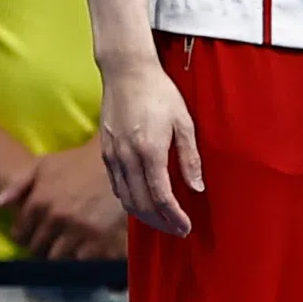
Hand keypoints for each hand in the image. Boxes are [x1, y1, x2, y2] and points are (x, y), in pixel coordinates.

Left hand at [0, 140, 129, 258]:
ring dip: (59, 255)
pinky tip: (82, 251)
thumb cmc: (77, 162)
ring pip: (58, 258)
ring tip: (64, 249)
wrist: (116, 162)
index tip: (30, 235)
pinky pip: (82, 261)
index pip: (20, 234)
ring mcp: (78, 230)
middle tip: (47, 243)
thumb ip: (18, 183)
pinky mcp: (99, 239)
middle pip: (37, 249)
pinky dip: (80, 259)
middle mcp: (56, 218)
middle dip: (40, 247)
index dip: (23, 236)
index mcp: (39, 201)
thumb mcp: (43, 164)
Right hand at [96, 54, 200, 234]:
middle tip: (177, 230)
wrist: (127, 71)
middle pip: (141, 204)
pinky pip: (116, 185)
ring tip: (162, 221)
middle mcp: (128, 157)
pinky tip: (143, 202)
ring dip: (144, 216)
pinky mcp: (105, 152)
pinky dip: (129, 200)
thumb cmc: (160, 93)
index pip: (161, 197)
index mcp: (150, 151)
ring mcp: (113, 155)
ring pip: (125, 199)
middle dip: (160, 222)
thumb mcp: (184, 122)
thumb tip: (197, 188)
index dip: (174, 217)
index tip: (186, 226)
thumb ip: (190, 157)